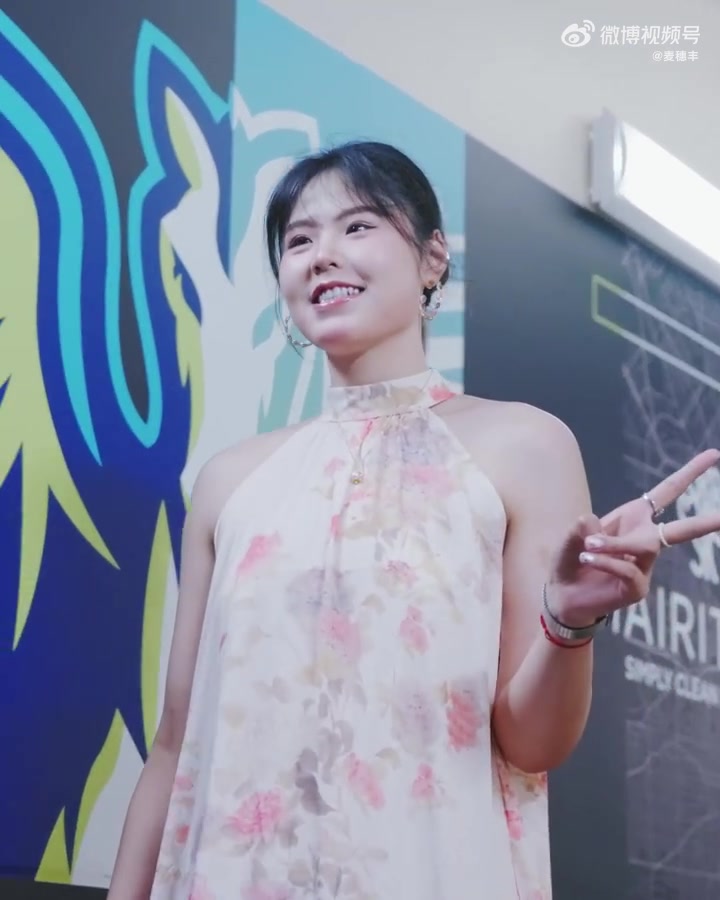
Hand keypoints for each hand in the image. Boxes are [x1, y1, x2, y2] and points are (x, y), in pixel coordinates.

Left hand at [547, 449, 719, 626]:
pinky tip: (585, 559)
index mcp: (634, 519)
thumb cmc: (571, 560)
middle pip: (681, 529)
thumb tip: (590, 522)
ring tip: (587, 546)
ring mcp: (645, 566)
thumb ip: (580, 528)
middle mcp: (645, 540)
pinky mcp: (638, 587)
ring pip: (644, 546)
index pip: (666, 493)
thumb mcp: (571, 537)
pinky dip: (606, 561)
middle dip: (706, 522)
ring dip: (614, 544)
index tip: (714, 455)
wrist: (563, 594)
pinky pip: (627, 568)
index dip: (689, 474)